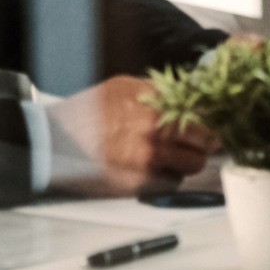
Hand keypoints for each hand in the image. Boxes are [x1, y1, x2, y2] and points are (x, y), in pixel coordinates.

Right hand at [46, 75, 214, 196]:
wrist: (52, 144)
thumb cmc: (85, 114)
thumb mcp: (121, 87)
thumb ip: (156, 90)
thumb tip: (188, 92)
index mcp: (153, 99)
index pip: (203, 106)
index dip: (213, 114)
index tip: (217, 118)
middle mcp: (155, 126)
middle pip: (207, 136)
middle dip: (207, 139)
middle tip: (202, 141)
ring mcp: (149, 156)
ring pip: (194, 163)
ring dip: (189, 161)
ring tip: (175, 158)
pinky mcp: (139, 182)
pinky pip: (172, 182)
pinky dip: (169, 179)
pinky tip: (155, 172)